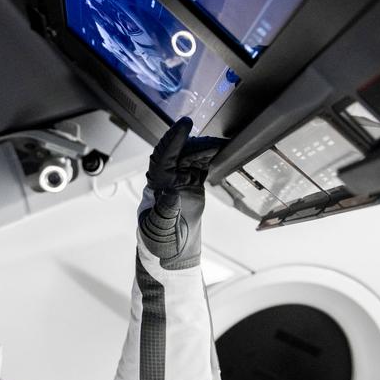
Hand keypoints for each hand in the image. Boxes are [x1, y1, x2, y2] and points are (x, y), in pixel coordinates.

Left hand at [139, 118, 224, 268]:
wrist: (171, 255)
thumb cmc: (160, 244)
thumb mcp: (160, 231)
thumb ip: (164, 213)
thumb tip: (169, 193)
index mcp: (156, 186)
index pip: (163, 156)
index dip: (174, 138)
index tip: (186, 124)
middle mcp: (166, 179)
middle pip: (180, 151)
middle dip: (197, 143)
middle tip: (217, 142)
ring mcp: (179, 181)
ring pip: (191, 155)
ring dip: (206, 149)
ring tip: (222, 146)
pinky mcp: (191, 185)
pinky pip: (200, 165)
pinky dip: (210, 157)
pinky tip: (221, 153)